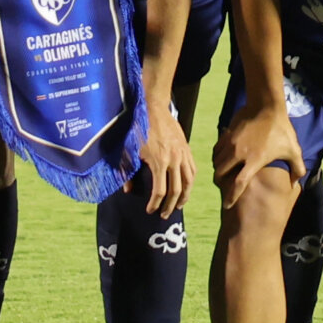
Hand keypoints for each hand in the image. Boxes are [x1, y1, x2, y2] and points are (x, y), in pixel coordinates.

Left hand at [140, 99, 194, 215]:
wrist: (153, 107)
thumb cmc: (138, 128)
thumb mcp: (129, 151)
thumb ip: (128, 173)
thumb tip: (129, 191)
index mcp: (160, 162)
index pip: (160, 191)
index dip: (155, 204)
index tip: (150, 211)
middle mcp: (174, 160)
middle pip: (177, 190)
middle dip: (170, 205)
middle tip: (164, 215)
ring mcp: (183, 154)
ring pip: (189, 181)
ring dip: (185, 196)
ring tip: (179, 206)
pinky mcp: (187, 148)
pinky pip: (193, 169)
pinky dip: (191, 181)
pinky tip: (187, 187)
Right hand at [214, 98, 304, 208]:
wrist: (267, 106)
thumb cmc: (281, 129)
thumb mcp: (294, 150)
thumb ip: (297, 169)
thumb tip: (295, 184)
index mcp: (255, 160)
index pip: (238, 184)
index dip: (231, 197)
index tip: (227, 205)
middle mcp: (240, 153)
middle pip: (221, 174)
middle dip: (220, 183)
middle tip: (223, 187)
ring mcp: (232, 143)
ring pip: (217, 162)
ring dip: (218, 170)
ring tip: (222, 174)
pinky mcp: (228, 134)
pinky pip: (217, 150)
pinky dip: (217, 157)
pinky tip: (223, 158)